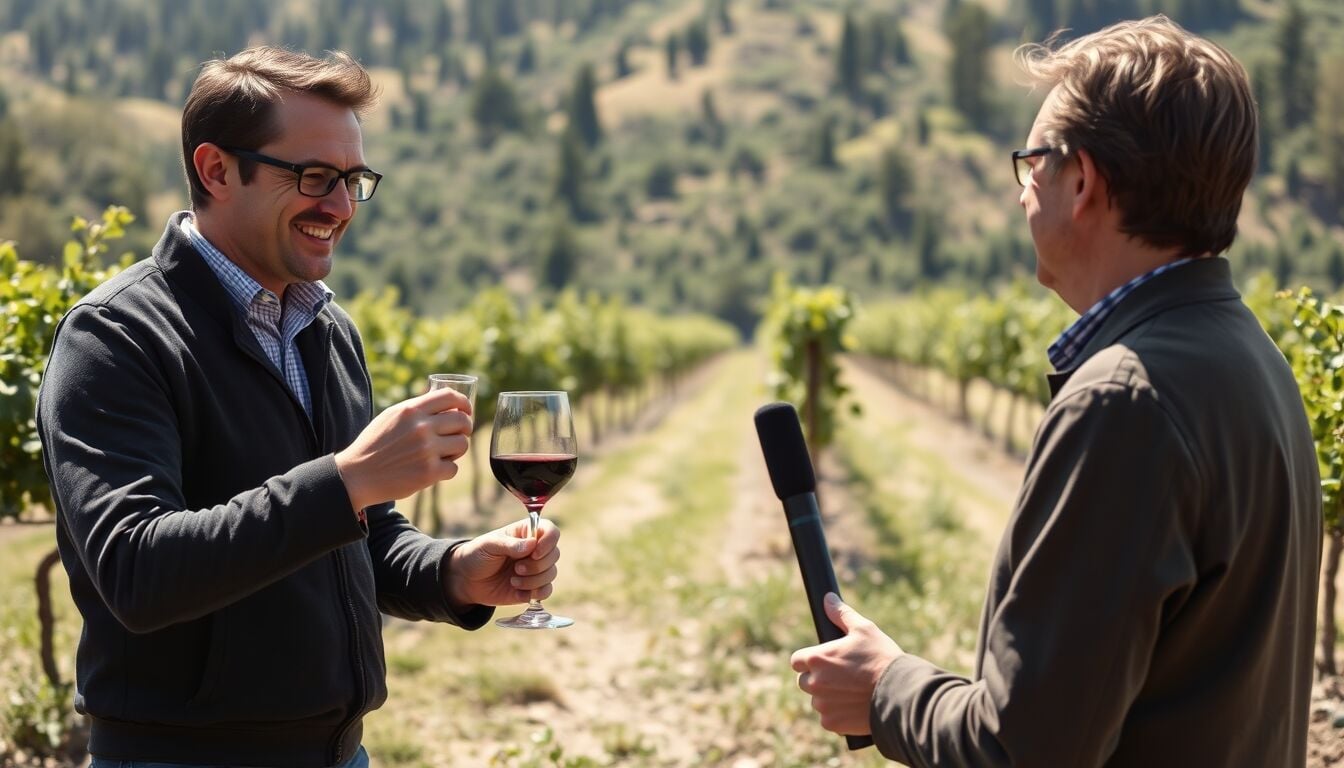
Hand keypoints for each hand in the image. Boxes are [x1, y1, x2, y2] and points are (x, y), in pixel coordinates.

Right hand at [335, 388, 472, 511]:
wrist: (357, 475)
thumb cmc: (374, 445)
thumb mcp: (391, 416)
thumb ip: (416, 409)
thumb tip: (444, 402)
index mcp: (411, 410)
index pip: (450, 397)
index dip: (464, 403)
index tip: (466, 410)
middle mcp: (421, 428)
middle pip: (462, 421)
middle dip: (465, 428)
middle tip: (459, 434)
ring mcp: (426, 450)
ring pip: (462, 445)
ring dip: (457, 450)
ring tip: (444, 453)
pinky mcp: (429, 473)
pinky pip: (454, 468)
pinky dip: (446, 470)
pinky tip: (434, 469)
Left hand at [444, 518, 560, 607]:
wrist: (467, 580)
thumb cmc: (477, 555)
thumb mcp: (489, 545)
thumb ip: (509, 544)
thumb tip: (531, 545)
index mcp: (526, 533)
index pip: (551, 531)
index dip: (549, 542)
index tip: (535, 552)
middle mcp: (535, 550)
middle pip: (555, 555)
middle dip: (536, 565)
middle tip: (516, 568)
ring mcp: (535, 569)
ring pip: (551, 574)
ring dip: (533, 580)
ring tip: (513, 580)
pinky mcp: (532, 587)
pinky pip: (546, 591)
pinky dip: (535, 593)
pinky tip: (517, 592)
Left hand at [790, 593, 903, 735]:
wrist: (899, 693)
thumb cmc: (882, 657)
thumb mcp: (864, 629)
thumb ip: (841, 614)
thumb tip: (828, 599)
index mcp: (817, 658)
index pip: (797, 660)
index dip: (809, 660)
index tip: (824, 662)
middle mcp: (814, 683)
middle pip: (804, 681)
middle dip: (818, 679)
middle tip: (842, 677)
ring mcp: (822, 705)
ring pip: (817, 701)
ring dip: (828, 697)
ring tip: (852, 692)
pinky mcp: (832, 724)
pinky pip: (827, 719)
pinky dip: (837, 714)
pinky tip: (854, 706)